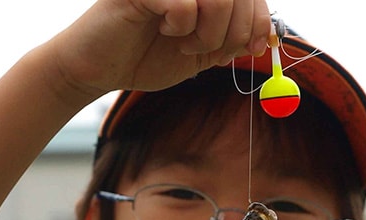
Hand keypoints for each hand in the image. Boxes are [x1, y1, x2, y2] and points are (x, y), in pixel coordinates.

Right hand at [46, 0, 270, 98]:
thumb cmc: (146, 56)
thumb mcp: (200, 53)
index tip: (250, 47)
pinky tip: (163, 28)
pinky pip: (185, 4)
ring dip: (210, 33)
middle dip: (234, 32)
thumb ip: (231, 42)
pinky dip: (182, 26)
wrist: (100, 67)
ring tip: (186, 43)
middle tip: (208, 50)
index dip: (257, 20)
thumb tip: (264, 37)